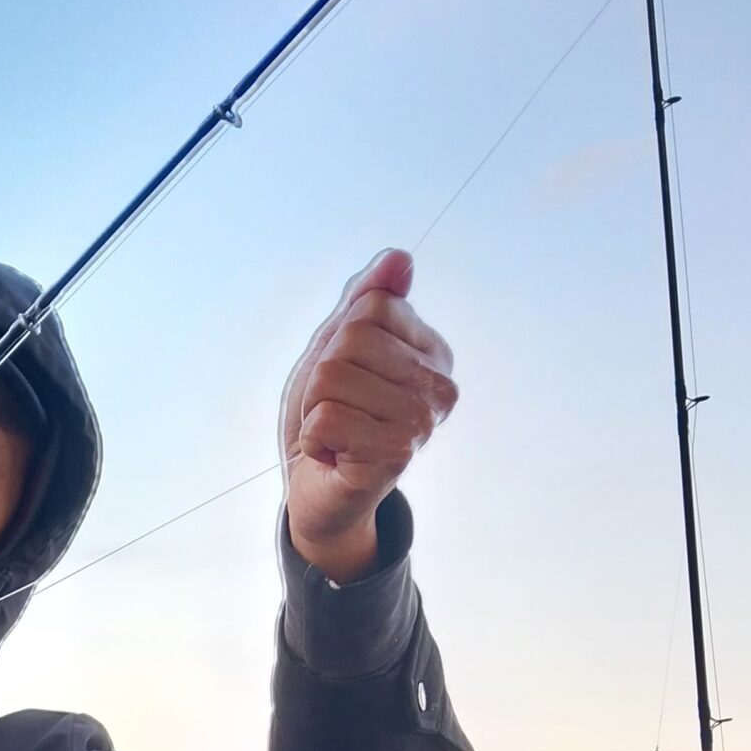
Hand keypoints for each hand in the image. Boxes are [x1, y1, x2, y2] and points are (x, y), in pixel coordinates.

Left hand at [279, 249, 457, 582]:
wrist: (318, 491)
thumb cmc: (329, 417)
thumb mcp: (337, 348)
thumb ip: (365, 300)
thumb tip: (398, 258)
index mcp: (431, 352)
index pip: (371, 306)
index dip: (337, 341)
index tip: (346, 381)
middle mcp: (436, 386)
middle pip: (350, 340)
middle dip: (321, 378)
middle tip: (335, 413)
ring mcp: (420, 421)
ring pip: (332, 378)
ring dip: (315, 410)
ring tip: (336, 434)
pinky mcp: (394, 455)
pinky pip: (325, 418)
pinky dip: (313, 439)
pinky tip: (334, 456)